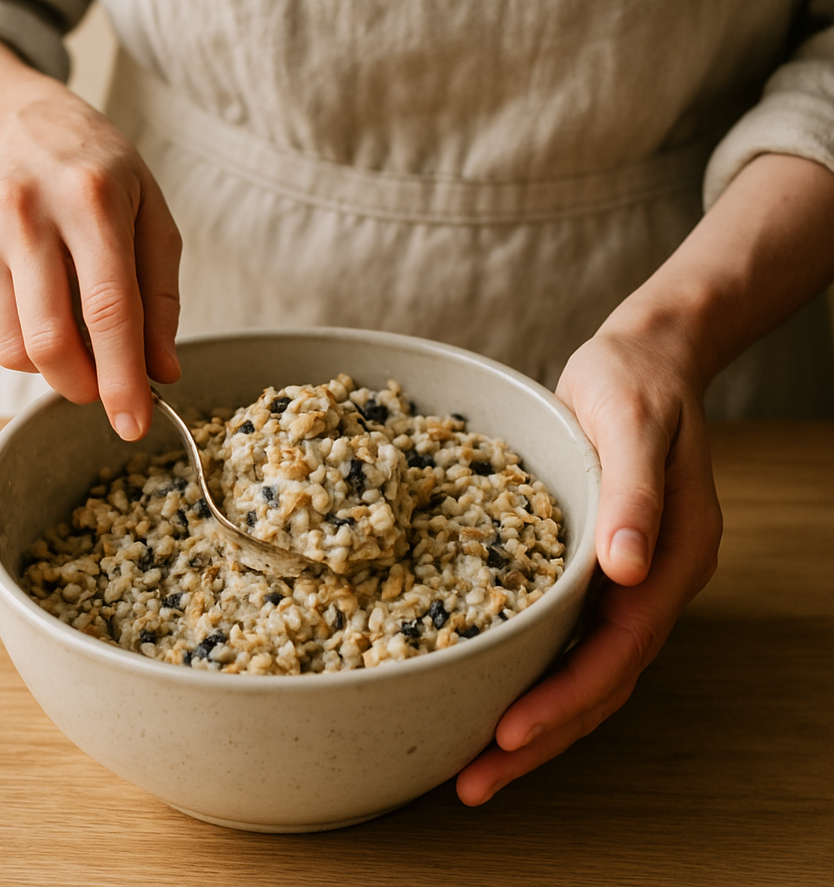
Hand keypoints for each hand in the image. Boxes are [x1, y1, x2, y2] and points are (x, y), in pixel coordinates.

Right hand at [0, 87, 180, 439]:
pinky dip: (15, 346)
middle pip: (50, 340)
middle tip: (104, 388)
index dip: (122, 379)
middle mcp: (23, 211)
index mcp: (90, 199)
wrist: (15, 122)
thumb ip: (160, 299)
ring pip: (11, 349)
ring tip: (72, 333)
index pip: (109, 310)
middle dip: (84, 387)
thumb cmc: (98, 175)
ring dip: (50, 368)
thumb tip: (162, 372)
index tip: (134, 425)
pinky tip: (34, 310)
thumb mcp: (151, 218)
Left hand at [456, 322, 721, 803]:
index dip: (564, 699)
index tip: (505, 736)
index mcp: (673, 556)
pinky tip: (487, 687)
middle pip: (601, 682)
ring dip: (533, 719)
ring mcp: (626, 578)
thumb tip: (627, 569)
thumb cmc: (634, 383)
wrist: (641, 360)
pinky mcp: (594, 565)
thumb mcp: (633, 422)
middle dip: (540, 736)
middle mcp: (651, 580)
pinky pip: (566, 635)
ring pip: (583, 669)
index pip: (619, 652)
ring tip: (471, 763)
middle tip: (472, 783)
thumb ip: (635, 494)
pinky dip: (531, 671)